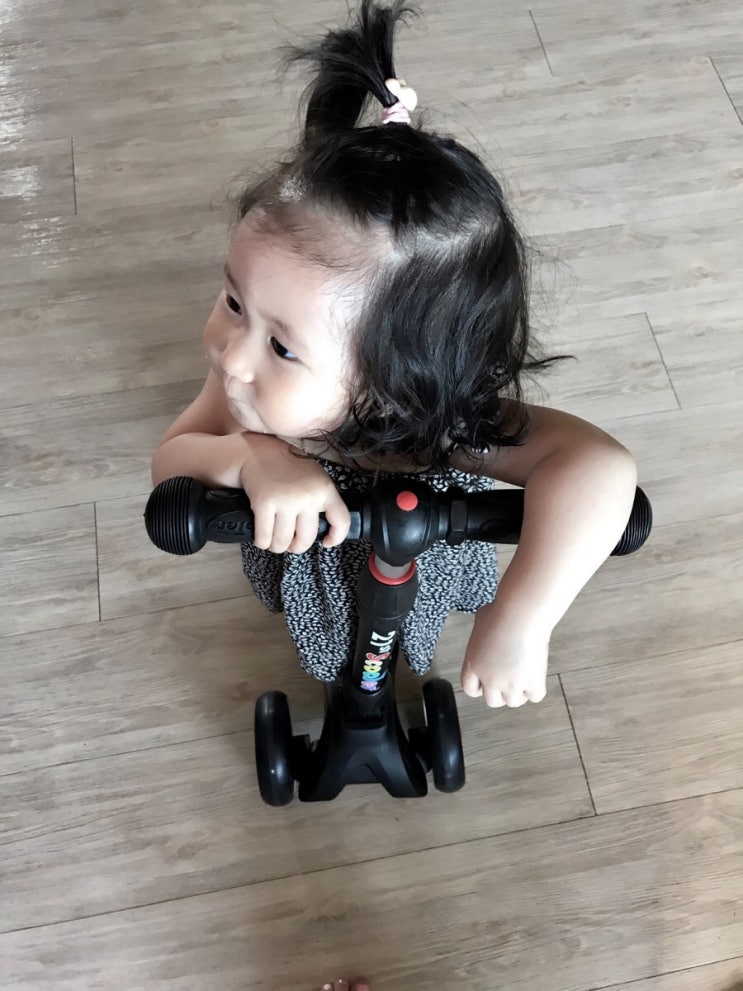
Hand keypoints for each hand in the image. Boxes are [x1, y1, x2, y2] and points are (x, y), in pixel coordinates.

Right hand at [239, 439, 349, 553]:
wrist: (259, 454)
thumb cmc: (289, 469)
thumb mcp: (316, 478)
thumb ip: (323, 500)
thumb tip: (327, 529)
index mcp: (325, 489)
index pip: (341, 520)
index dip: (336, 537)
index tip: (326, 542)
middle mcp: (308, 496)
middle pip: (306, 539)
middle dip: (297, 547)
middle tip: (291, 544)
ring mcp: (285, 501)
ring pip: (283, 542)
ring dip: (278, 547)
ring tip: (275, 542)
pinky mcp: (264, 504)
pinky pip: (264, 537)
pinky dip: (262, 542)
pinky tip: (262, 539)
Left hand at [461, 605, 548, 707]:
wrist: (520, 616)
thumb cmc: (500, 613)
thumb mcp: (480, 622)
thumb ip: (482, 636)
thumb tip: (489, 630)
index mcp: (473, 665)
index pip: (470, 689)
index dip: (480, 687)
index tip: (488, 682)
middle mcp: (489, 679)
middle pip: (492, 701)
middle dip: (500, 692)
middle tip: (508, 680)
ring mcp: (511, 685)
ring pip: (513, 702)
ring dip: (518, 693)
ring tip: (523, 678)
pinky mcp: (532, 684)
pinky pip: (534, 696)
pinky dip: (536, 688)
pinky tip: (536, 675)